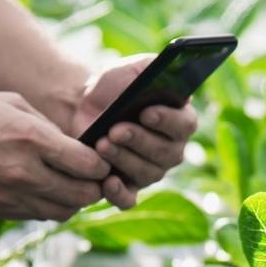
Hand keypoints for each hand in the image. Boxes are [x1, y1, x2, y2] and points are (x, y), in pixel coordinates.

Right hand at [0, 91, 109, 220]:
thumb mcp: (12, 104)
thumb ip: (49, 128)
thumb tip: (77, 148)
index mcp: (30, 140)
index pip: (88, 165)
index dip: (101, 164)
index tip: (100, 158)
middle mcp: (23, 174)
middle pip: (82, 195)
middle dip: (94, 186)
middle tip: (92, 175)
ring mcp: (9, 197)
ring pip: (63, 212)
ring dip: (73, 200)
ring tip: (68, 183)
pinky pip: (38, 215)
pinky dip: (48, 205)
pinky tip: (43, 189)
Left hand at [69, 55, 198, 207]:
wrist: (81, 108)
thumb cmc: (112, 88)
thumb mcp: (132, 70)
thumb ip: (152, 66)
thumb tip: (169, 72)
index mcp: (179, 121)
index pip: (184, 125)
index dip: (167, 121)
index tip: (146, 112)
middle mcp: (171, 150)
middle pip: (166, 153)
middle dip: (139, 141)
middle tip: (116, 129)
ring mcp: (151, 171)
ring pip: (146, 173)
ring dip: (124, 159)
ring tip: (102, 143)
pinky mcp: (127, 188)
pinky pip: (129, 200)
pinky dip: (119, 194)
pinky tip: (107, 181)